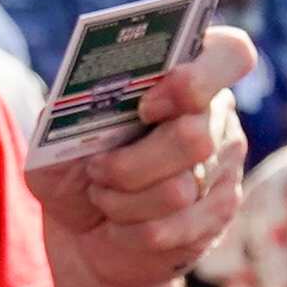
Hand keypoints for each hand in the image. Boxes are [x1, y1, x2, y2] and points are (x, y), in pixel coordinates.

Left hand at [31, 30, 254, 286]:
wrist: (83, 231)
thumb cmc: (73, 169)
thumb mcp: (56, 135)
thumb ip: (68, 112)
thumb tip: (76, 107)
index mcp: (184, 72)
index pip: (230, 55)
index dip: (194, 79)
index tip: (146, 105)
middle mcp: (214, 116)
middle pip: (193, 136)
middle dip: (130, 164)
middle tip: (96, 168)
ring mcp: (222, 168)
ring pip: (179, 190)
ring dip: (123, 201)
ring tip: (101, 196)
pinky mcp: (217, 215)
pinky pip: (174, 228)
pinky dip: (131, 231)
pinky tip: (118, 225)